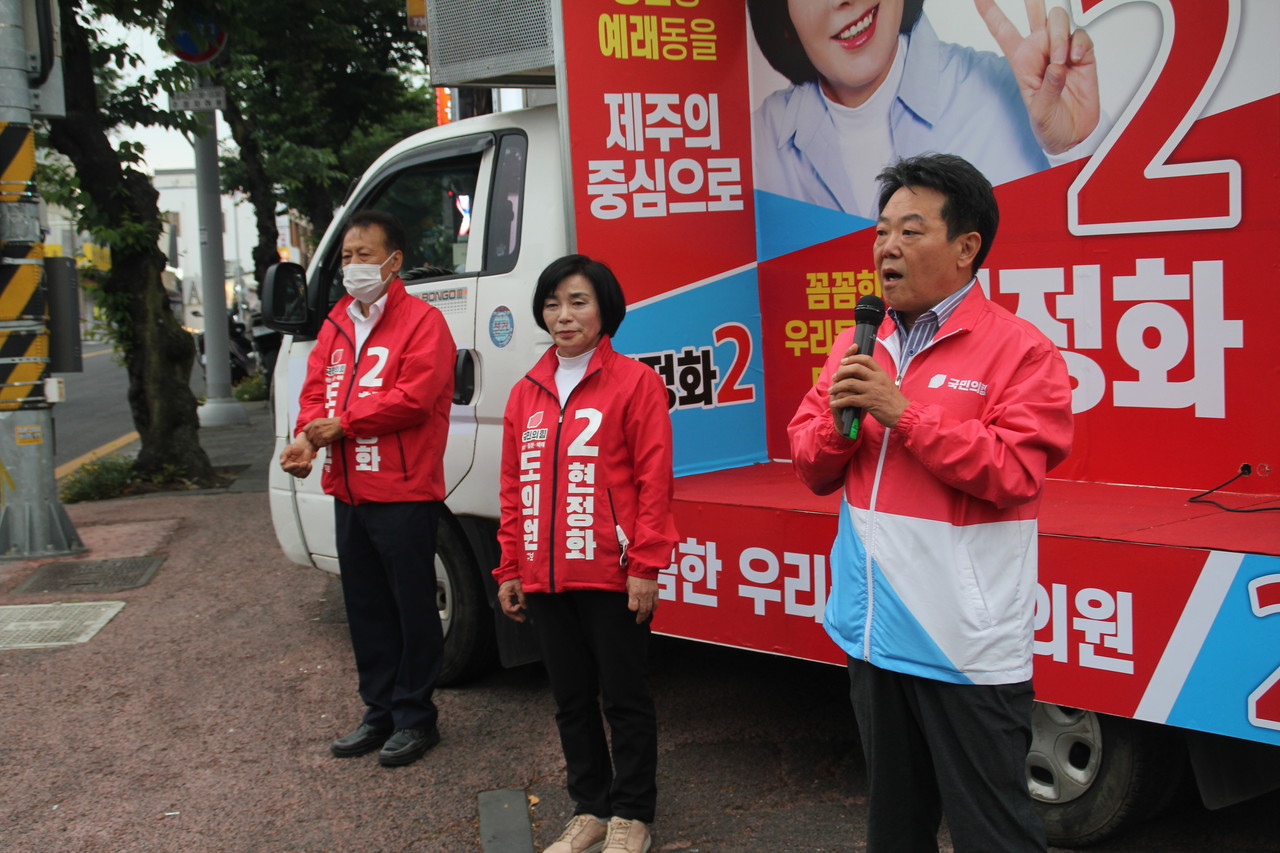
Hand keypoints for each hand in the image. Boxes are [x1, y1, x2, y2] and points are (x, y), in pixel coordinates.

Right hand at [279, 439, 314, 478]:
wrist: (304, 448)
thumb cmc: (295, 448)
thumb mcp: (289, 448)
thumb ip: (284, 455)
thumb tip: (281, 462)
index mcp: (284, 463)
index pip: (286, 468)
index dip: (291, 467)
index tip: (297, 464)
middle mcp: (289, 468)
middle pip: (293, 472)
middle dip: (300, 468)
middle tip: (304, 462)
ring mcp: (296, 471)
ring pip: (299, 475)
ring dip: (304, 470)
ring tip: (307, 463)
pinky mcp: (302, 472)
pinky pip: (304, 476)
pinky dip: (308, 471)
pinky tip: (309, 465)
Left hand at [303, 417, 344, 447]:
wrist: (342, 424)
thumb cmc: (334, 422)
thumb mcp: (321, 420)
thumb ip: (314, 425)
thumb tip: (309, 431)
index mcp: (314, 422)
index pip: (305, 430)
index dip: (308, 434)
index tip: (311, 435)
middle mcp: (315, 427)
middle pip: (309, 438)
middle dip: (314, 440)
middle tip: (319, 440)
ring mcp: (319, 432)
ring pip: (314, 442)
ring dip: (319, 443)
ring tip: (324, 440)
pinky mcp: (324, 437)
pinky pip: (320, 444)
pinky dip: (323, 445)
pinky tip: (327, 441)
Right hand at [498, 579, 526, 622]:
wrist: (508, 575)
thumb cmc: (514, 579)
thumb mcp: (519, 587)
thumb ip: (521, 597)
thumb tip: (524, 607)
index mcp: (504, 595)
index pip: (508, 607)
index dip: (514, 610)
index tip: (520, 606)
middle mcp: (502, 598)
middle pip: (506, 611)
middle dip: (515, 616)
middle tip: (523, 620)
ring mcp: (502, 599)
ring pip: (507, 610)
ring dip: (514, 615)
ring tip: (522, 618)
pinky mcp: (504, 599)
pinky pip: (507, 607)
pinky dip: (513, 611)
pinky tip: (518, 614)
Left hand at [626, 576, 658, 624]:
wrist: (644, 568)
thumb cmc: (634, 575)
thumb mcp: (628, 585)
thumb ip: (630, 594)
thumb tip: (632, 601)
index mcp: (634, 592)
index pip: (633, 607)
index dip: (632, 609)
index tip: (632, 609)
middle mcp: (642, 594)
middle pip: (642, 610)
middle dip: (640, 617)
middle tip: (638, 621)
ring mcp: (650, 594)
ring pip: (649, 608)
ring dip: (646, 615)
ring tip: (644, 618)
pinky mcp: (655, 592)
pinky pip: (656, 603)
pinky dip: (654, 608)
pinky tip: (652, 610)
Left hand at [828, 342, 908, 432]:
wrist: (903, 414)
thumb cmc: (894, 400)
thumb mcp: (887, 383)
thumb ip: (875, 377)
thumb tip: (861, 373)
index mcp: (881, 373)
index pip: (866, 359)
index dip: (852, 358)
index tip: (843, 361)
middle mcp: (877, 379)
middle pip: (855, 368)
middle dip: (841, 371)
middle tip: (834, 377)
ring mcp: (873, 390)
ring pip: (849, 383)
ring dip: (837, 387)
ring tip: (831, 390)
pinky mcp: (869, 402)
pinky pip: (850, 399)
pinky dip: (840, 401)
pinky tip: (835, 403)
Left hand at [975, 0, 1099, 154]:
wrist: (1074, 135)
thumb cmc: (1050, 124)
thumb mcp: (1040, 112)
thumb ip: (1049, 88)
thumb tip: (1057, 67)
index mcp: (1021, 60)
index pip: (1003, 30)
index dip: (991, 11)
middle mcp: (1041, 50)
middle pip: (1035, 13)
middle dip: (1034, 2)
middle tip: (1035, 0)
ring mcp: (1062, 50)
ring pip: (1058, 21)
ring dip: (1059, 36)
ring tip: (1061, 60)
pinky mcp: (1082, 54)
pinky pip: (1080, 36)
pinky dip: (1078, 44)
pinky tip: (1075, 60)